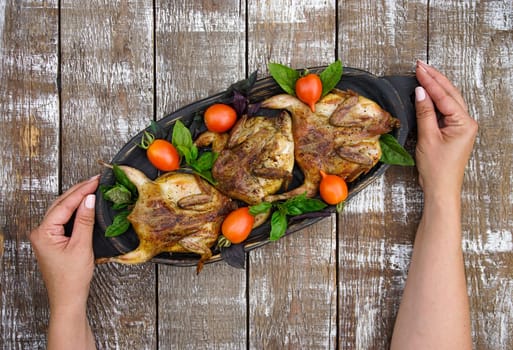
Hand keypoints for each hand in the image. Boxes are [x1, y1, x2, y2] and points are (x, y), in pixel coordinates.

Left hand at [30, 175, 99, 311]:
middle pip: (61, 204)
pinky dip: (76, 211)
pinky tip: (86, 205)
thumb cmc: (72, 278)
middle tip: (96, 180)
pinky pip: (64, 220)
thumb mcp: (81, 246)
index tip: (96, 181)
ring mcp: (46, 236)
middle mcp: (41, 232)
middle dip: (78, 191)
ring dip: (77, 199)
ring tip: (92, 188)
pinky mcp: (53, 241)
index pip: (65, 205)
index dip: (82, 191)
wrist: (68, 298)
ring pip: (62, 210)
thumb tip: (90, 199)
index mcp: (43, 232)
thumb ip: (85, 221)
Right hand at [414, 60, 477, 199]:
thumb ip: (425, 113)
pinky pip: (445, 110)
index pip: (445, 96)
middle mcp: (466, 122)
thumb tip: (421, 92)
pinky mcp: (454, 131)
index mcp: (464, 123)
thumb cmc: (437, 168)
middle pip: (450, 94)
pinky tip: (427, 93)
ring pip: (449, 100)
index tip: (419, 70)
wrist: (441, 188)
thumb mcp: (428, 137)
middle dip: (435, 78)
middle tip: (421, 66)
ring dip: (436, 86)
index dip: (430, 82)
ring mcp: (461, 126)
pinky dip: (436, 99)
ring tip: (424, 74)